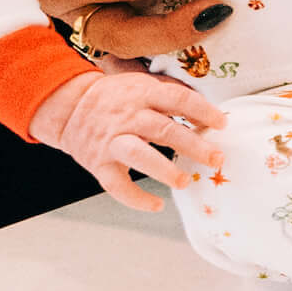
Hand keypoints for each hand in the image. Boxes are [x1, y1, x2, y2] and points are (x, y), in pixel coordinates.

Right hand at [30, 68, 228, 212]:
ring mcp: (111, 140)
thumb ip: (173, 96)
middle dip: (193, 145)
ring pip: (139, 155)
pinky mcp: (99, 162)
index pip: (177, 98)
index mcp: (142, 93)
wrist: (69, 106)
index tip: (222, 123)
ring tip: (185, 182)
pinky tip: (156, 205)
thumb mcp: (143, 85)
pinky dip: (135, 198)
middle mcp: (127, 117)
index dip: (202, 110)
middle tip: (217, 159)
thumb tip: (210, 115)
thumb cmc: (116, 98)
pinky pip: (116, 184)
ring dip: (164, 170)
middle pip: (163, 129)